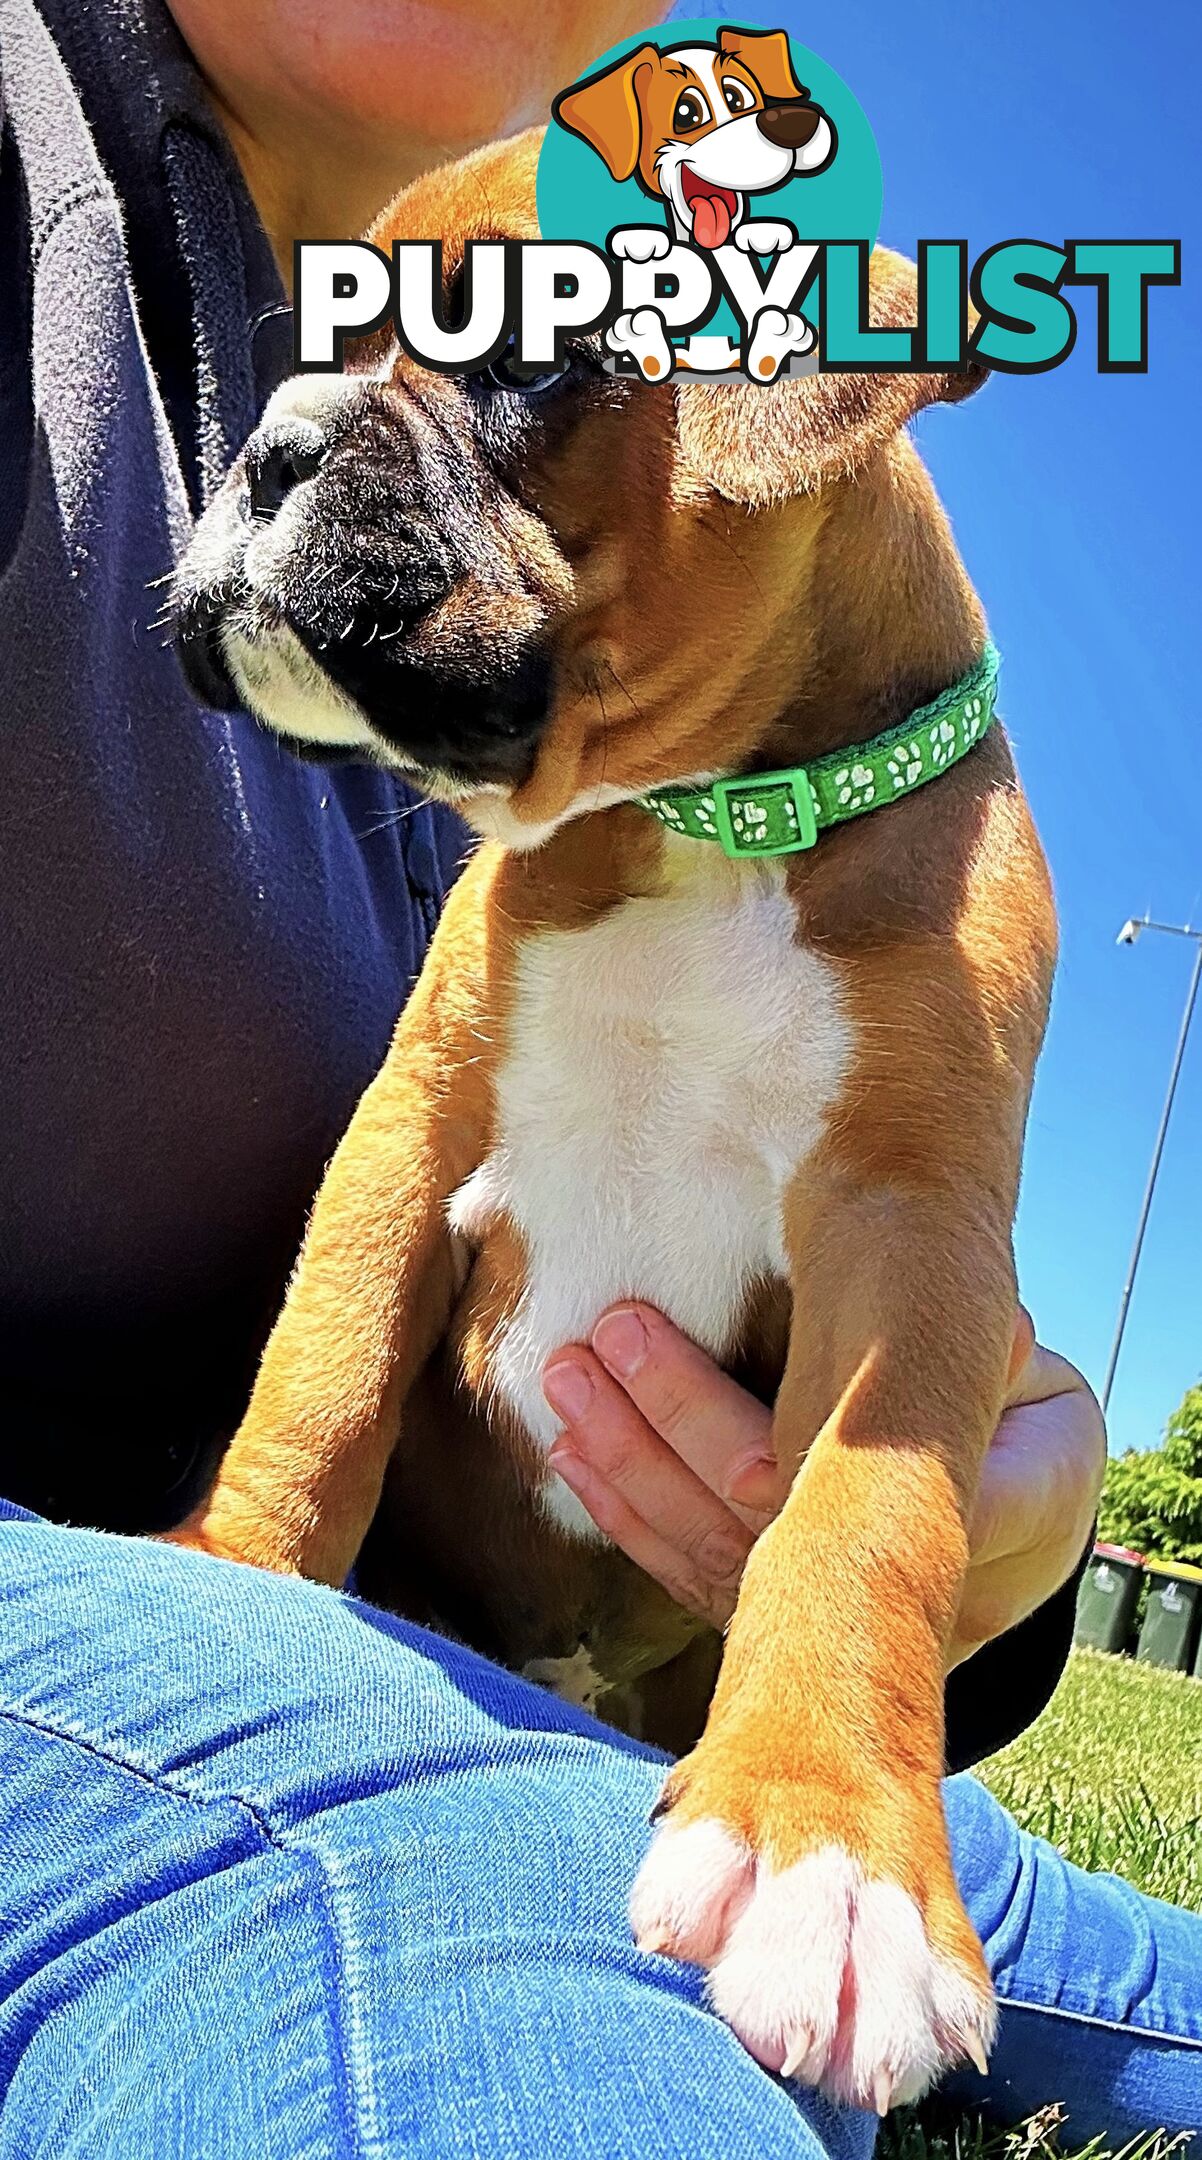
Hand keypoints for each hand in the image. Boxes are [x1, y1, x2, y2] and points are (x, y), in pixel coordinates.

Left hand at [541, 1304, 1104, 1659]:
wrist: (1025, 1524)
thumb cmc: (1031, 1434)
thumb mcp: (1043, 1399)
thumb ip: (1004, 1369)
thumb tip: (1011, 1336)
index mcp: (966, 1532)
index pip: (847, 1484)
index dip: (747, 1424)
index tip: (654, 1337)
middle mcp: (892, 1602)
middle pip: (759, 1518)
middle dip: (671, 1423)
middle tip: (612, 1332)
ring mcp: (828, 1632)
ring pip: (713, 1553)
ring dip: (629, 1463)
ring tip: (570, 1378)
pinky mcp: (778, 1628)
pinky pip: (694, 1578)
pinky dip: (629, 1516)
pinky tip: (573, 1457)